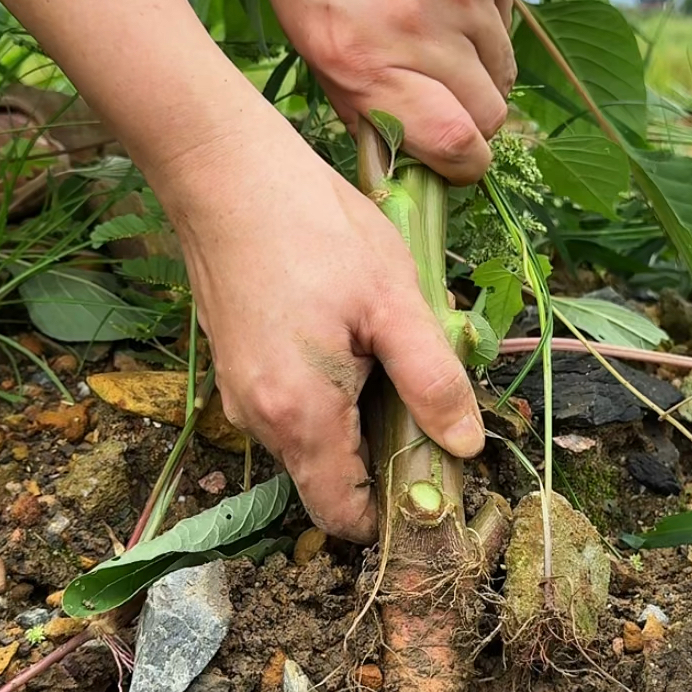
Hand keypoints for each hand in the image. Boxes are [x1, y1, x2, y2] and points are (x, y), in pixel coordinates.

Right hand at [163, 115, 484, 539]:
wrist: (225, 172)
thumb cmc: (315, 230)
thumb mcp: (395, 303)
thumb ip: (432, 382)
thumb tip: (466, 446)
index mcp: (302, 420)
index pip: (343, 518)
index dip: (392, 512)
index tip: (435, 474)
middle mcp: (259, 422)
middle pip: (330, 481)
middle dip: (381, 453)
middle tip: (421, 388)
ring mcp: (240, 394)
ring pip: (313, 440)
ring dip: (358, 415)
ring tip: (385, 344)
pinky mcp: (236, 365)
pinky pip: (292, 405)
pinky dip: (329, 389)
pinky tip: (351, 329)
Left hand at [245, 0, 515, 184]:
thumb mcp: (305, 25)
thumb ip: (358, 93)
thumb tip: (404, 153)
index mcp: (361, 58)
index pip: (453, 143)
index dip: (462, 165)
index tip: (455, 160)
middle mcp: (418, 29)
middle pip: (489, 115)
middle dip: (475, 122)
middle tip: (449, 102)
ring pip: (504, 68)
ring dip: (481, 69)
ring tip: (440, 34)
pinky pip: (508, 16)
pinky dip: (486, 18)